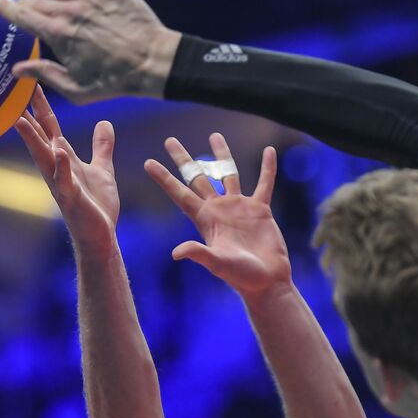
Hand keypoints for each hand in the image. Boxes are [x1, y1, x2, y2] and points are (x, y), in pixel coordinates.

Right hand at [0, 0, 180, 103]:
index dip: (6, 8)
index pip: (23, 17)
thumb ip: (45, 75)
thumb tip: (17, 69)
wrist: (153, 62)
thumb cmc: (114, 81)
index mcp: (59, 35)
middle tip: (20, 4)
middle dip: (24, 2)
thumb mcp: (76, 89)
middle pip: (38, 1)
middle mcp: (71, 11)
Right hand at [14, 87, 119, 252]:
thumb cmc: (97, 205)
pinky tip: (60, 151)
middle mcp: (57, 169)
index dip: (41, 106)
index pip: (49, 127)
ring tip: (21, 120)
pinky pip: (65, 181)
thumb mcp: (102, 169)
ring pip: (43, 158)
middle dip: (28, 116)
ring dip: (32, 140)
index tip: (31, 83)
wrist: (100, 236)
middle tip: (13, 95)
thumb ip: (101, 146)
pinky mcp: (72, 200)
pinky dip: (62, 167)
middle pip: (40, 137)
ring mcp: (61, 184)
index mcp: (63, 159)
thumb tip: (105, 122)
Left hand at [145, 134, 292, 299]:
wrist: (265, 281)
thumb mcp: (217, 263)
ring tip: (214, 135)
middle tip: (169, 140)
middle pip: (198, 177)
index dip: (164, 179)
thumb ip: (199, 254)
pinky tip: (269, 151)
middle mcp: (218, 209)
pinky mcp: (260, 210)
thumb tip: (176, 253)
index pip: (180, 194)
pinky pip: (264, 183)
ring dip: (222, 155)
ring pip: (228, 174)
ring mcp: (239, 207)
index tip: (148, 162)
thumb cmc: (240, 276)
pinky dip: (268, 168)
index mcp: (204, 219)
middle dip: (184, 159)